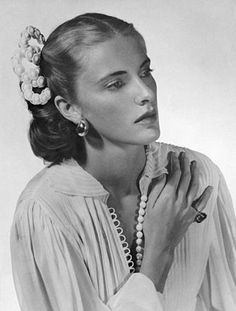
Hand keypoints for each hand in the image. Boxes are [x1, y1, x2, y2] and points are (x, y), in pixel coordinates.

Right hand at [140, 151, 212, 291]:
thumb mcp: (148, 205)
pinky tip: (209, 188)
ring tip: (194, 164)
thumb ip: (156, 188)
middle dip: (184, 164)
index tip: (173, 155)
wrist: (161, 243)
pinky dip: (206, 195)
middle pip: (185, 177)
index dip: (174, 163)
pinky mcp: (192, 215)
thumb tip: (163, 175)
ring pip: (194, 186)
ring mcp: (187, 207)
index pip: (174, 174)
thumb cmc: (151, 224)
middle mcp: (180, 199)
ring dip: (194, 174)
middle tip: (183, 155)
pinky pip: (201, 203)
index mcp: (168, 196)